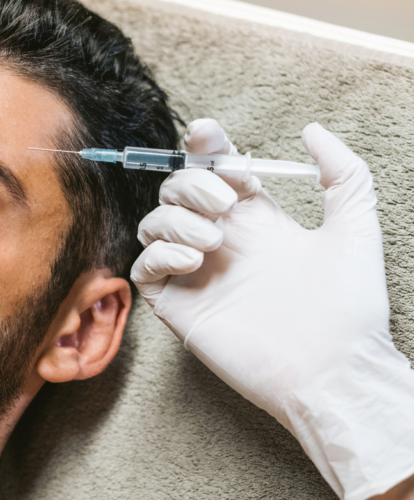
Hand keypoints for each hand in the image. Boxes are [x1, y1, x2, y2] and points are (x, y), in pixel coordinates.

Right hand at [131, 119, 413, 499]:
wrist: (335, 370)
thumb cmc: (350, 307)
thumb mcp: (355, 226)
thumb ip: (343, 173)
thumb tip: (311, 129)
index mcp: (257, 222)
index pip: (215, 172)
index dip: (204, 148)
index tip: (208, 136)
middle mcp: (222, 243)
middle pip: (177, 190)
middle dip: (191, 183)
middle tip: (225, 202)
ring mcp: (197, 275)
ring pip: (154, 224)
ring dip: (176, 218)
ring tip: (213, 241)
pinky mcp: (179, 307)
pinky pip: (144, 268)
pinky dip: (159, 254)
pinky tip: (192, 260)